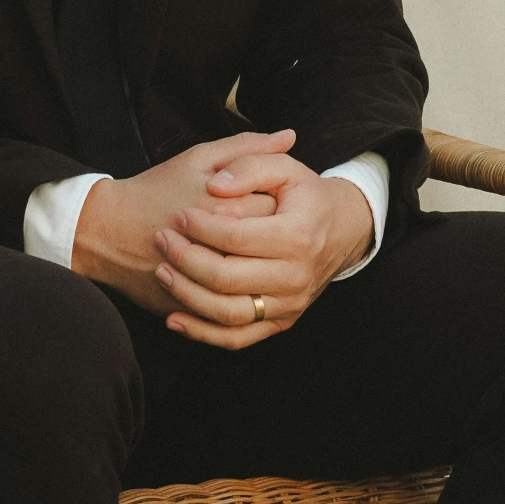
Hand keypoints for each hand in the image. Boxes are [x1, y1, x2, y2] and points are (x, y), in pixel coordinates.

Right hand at [71, 129, 292, 313]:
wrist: (108, 231)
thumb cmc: (155, 190)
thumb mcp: (198, 158)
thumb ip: (247, 147)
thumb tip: (290, 137)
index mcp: (229, 209)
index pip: (278, 210)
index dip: (276, 203)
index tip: (260, 198)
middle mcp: (225, 249)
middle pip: (271, 249)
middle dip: (268, 239)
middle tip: (251, 226)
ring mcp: (210, 283)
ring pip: (254, 285)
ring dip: (255, 271)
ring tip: (238, 252)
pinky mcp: (198, 306)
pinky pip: (233, 313)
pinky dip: (238, 299)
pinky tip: (232, 279)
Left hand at [150, 147, 374, 348]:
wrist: (342, 230)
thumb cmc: (306, 197)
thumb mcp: (285, 168)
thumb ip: (249, 164)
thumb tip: (214, 186)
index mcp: (298, 235)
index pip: (236, 237)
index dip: (200, 227)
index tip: (179, 216)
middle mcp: (296, 276)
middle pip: (226, 278)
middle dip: (185, 259)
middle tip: (162, 240)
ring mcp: (289, 304)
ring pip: (227, 313)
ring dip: (186, 295)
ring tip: (163, 272)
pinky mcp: (281, 322)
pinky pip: (237, 338)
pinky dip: (202, 333)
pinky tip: (174, 318)